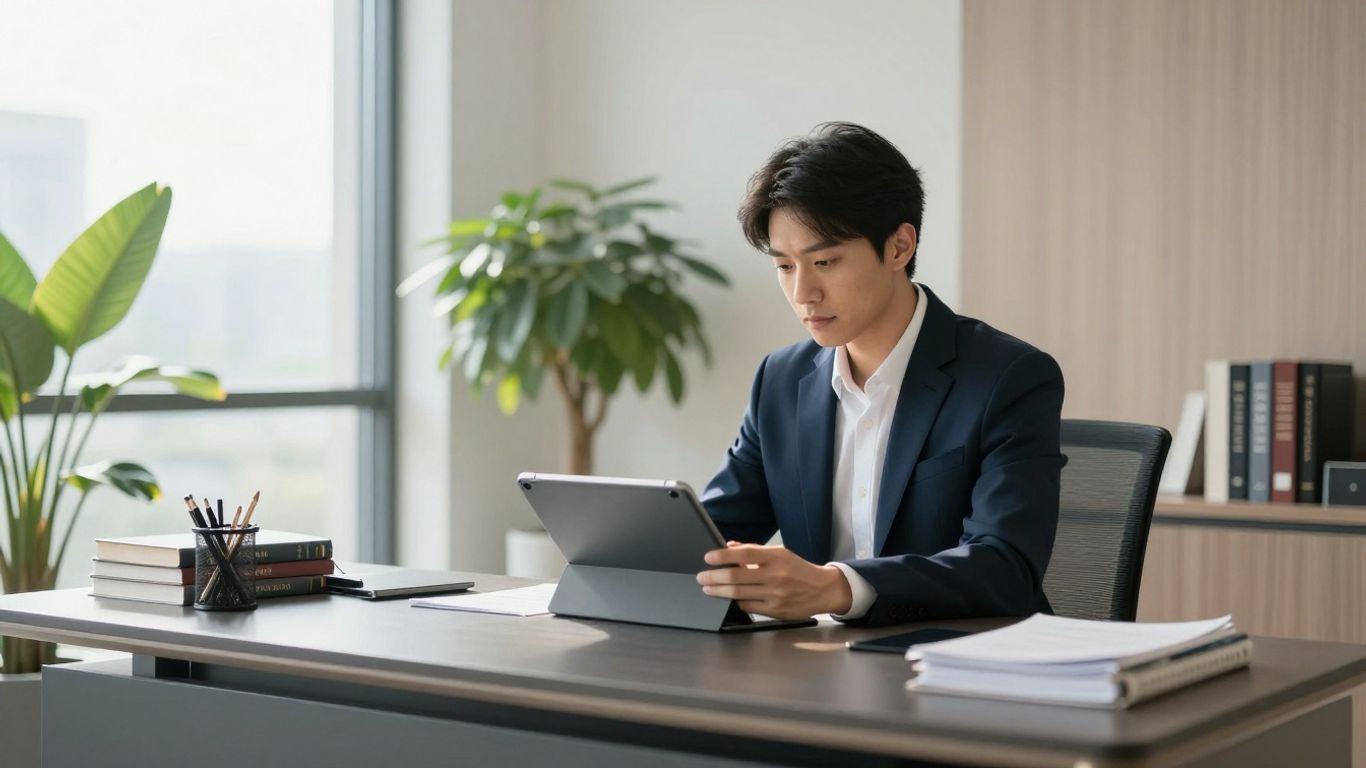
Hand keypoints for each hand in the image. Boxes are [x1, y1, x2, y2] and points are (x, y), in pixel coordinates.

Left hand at [696, 542, 852, 619]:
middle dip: (714, 576)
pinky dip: (735, 601)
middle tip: (701, 577)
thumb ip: (754, 551)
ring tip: (708, 588)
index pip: (744, 553)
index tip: (708, 557)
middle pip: (736, 576)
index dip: (723, 555)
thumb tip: (728, 546)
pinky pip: (748, 606)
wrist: (823, 590)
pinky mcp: (775, 610)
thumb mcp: (780, 554)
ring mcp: (775, 594)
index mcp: (776, 557)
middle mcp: (776, 575)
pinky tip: (729, 598)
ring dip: (719, 590)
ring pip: (738, 593)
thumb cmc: (798, 570)